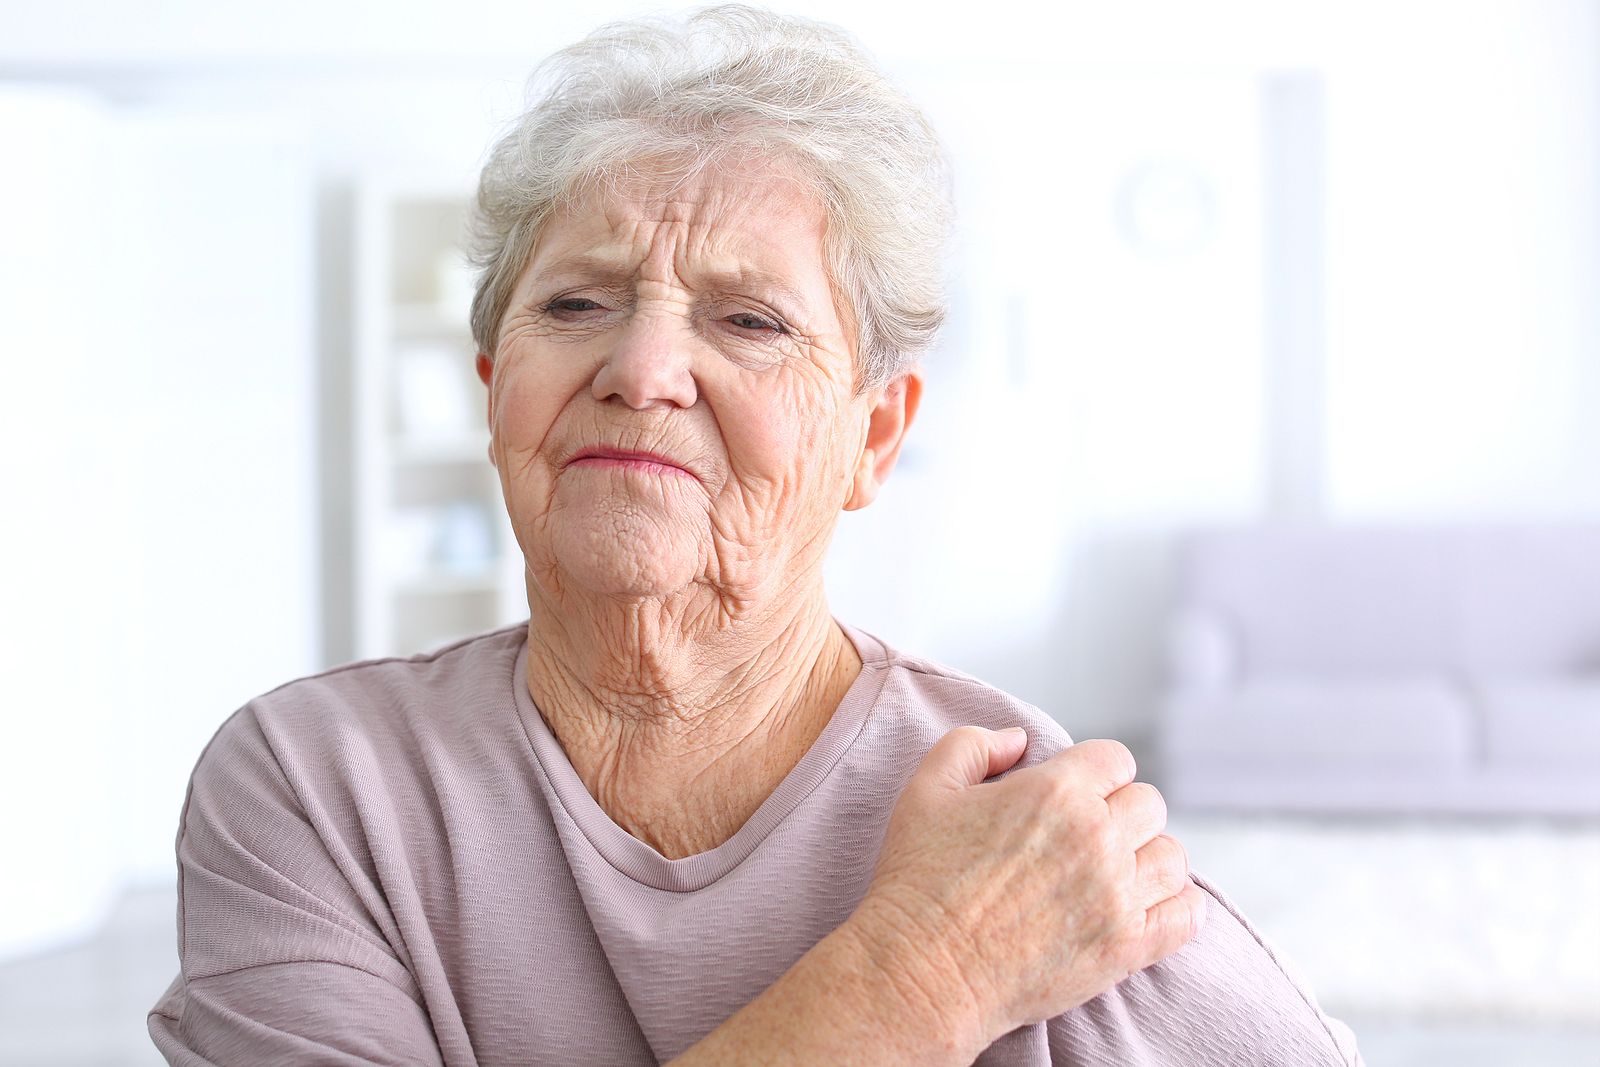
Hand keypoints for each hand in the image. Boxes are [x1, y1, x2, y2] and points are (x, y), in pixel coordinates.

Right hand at [851, 727, 1206, 1043]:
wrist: (922, 970)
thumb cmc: (919, 880)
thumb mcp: (927, 789)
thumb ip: (974, 745)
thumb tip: (1019, 739)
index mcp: (1056, 791)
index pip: (1116, 759)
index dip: (1095, 773)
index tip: (1076, 795)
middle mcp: (1096, 837)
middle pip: (1149, 804)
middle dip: (1119, 813)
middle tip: (1086, 837)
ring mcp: (1117, 894)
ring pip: (1172, 856)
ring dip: (1147, 858)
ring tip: (1115, 873)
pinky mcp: (1127, 947)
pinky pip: (1187, 914)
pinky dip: (1177, 906)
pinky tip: (1145, 906)